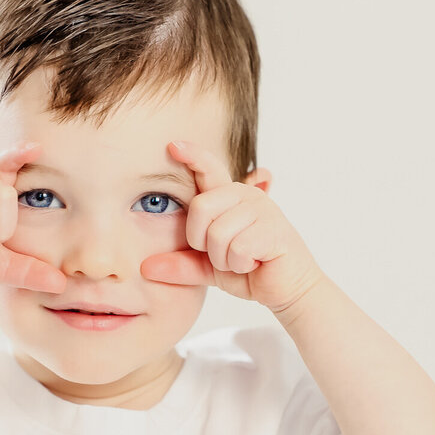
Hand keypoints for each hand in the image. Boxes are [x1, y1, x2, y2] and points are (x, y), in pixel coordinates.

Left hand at [139, 140, 323, 314]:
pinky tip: (257, 263)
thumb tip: (145, 267)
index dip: (192, 157)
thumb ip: (181, 264)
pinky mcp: (274, 228)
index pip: (208, 170)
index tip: (173, 145)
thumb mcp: (209, 267)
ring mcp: (263, 209)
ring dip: (225, 259)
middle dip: (203, 242)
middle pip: (200, 207)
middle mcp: (246, 195)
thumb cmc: (250, 271)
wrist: (288, 290)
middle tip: (225, 254)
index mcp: (229, 198)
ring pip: (217, 234)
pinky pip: (237, 249)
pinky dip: (241, 265)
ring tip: (245, 260)